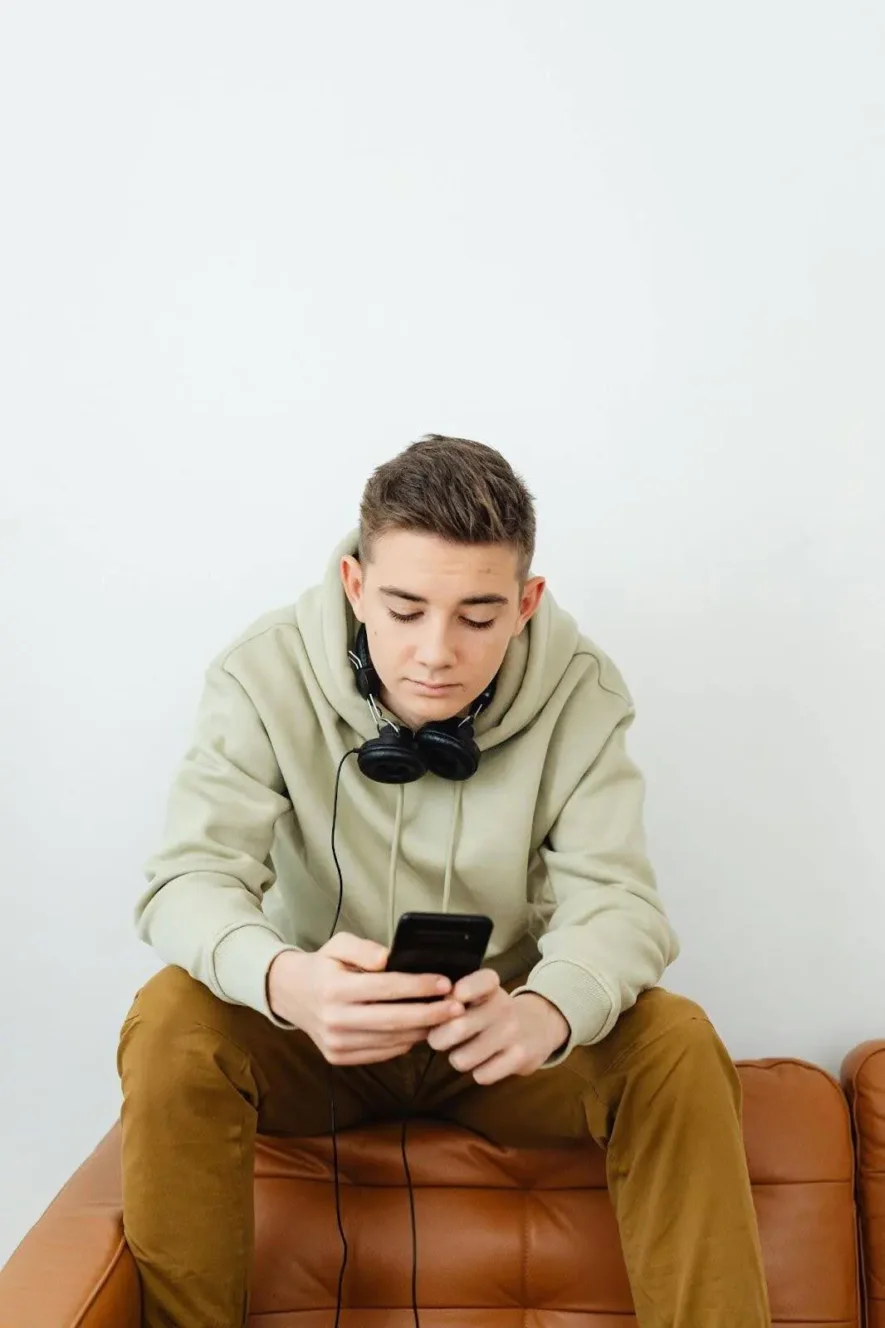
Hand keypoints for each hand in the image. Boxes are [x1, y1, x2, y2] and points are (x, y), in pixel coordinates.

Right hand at [266, 933, 464, 1066]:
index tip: (445, 983)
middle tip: (458, 1007)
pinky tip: (420, 1030)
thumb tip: (390, 958)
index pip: (386, 988)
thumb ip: (364, 948)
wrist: (291, 995)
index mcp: (334, 988)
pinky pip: (382, 1053)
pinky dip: (405, 1043)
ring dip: (422, 1030)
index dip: (419, 986)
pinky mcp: (339, 1058)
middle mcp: (334, 1019)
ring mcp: (336, 1043)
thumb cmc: (323, 966)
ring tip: (446, 1019)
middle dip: (431, 1014)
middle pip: (394, 1020)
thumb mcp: (338, 945)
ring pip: (391, 1040)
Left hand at [426, 969, 570, 1083]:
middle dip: (438, 1038)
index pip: (480, 982)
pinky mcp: (520, 1057)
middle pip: (457, 1028)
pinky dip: (478, 1072)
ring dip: (457, 1059)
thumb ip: (454, 1000)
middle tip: (439, 1040)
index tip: (455, 997)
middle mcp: (504, 1007)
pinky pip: (482, 1075)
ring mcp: (512, 1033)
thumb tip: (430, 1016)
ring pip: (463, 1058)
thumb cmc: (495, 1012)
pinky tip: (484, 1063)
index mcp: (491, 987)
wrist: (539, 1026)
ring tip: (464, 1052)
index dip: (464, 989)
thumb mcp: (481, 996)